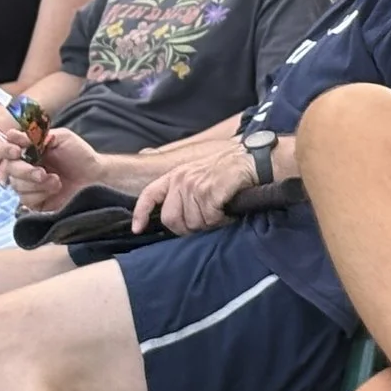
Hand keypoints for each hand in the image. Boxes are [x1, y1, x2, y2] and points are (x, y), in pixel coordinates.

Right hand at [0, 127, 102, 211]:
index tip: (17, 150)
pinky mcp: (34, 201)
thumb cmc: (80, 156)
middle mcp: (25, 166)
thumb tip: (18, 136)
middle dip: (24, 170)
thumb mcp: (62, 138)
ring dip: (36, 183)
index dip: (7, 148)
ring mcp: (29, 184)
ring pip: (16, 184)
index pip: (7, 147)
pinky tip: (54, 189)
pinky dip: (40, 194)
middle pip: (9, 168)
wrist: (96, 177)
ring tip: (56, 181)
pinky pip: (25, 198)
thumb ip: (40, 135)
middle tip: (41, 172)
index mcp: (29, 150)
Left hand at [130, 151, 256, 236]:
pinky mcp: (209, 192)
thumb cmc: (227, 170)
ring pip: (192, 223)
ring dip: (208, 223)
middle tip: (203, 222)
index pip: (149, 195)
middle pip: (170, 219)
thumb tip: (175, 217)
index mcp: (175, 175)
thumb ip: (182, 190)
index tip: (138, 229)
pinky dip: (221, 219)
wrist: (251, 161)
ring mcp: (194, 185)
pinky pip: (210, 219)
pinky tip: (227, 210)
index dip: (141, 214)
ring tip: (219, 211)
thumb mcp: (197, 174)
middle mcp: (181, 179)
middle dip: (186, 227)